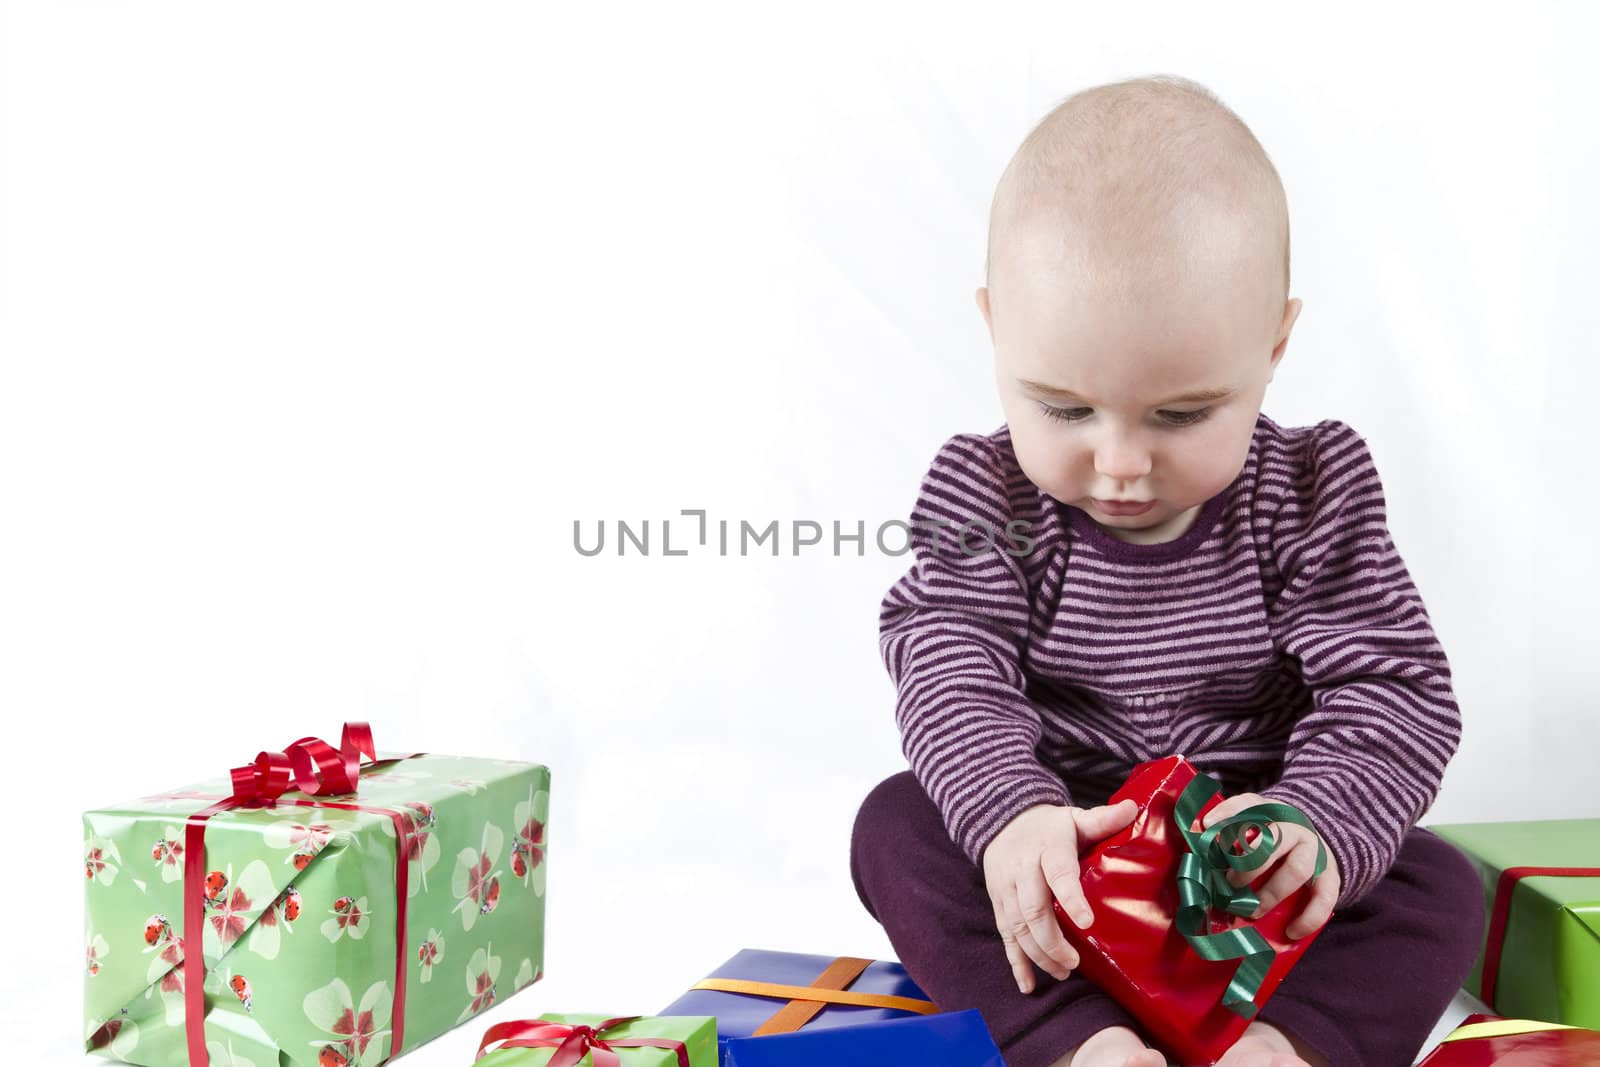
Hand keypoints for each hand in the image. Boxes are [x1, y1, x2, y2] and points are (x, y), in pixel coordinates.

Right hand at [980, 798, 1138, 992]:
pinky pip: (1004, 935)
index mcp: (1047, 846)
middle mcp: (1022, 869)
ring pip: (1017, 927)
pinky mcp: (998, 903)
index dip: (1071, 898)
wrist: (1002, 820)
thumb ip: (1103, 818)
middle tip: (1075, 961)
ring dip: (1038, 954)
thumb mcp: (1075, 817)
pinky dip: (1015, 962)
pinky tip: (1028, 984)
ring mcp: (1005, 888)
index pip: (1058, 872)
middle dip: (1052, 940)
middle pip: (1033, 909)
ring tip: (1063, 972)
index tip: (1087, 921)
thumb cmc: (1049, 826)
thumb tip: (1135, 808)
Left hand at [1198, 792, 1340, 939]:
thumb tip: (1198, 855)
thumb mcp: (1252, 830)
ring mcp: (1315, 849)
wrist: (1312, 841)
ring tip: (1252, 909)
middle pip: (1273, 840)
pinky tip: (1291, 932)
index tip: (1207, 825)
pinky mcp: (1331, 874)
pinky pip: (1324, 897)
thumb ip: (1229, 839)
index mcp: (1269, 811)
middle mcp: (1293, 826)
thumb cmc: (1271, 841)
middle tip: (1229, 883)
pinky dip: (1309, 917)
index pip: (1249, 804)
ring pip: (1297, 868)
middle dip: (1248, 865)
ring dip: (1272, 892)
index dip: (1228, 813)